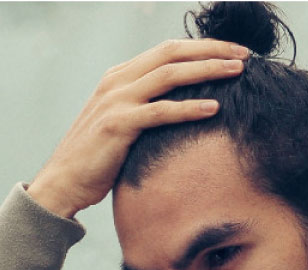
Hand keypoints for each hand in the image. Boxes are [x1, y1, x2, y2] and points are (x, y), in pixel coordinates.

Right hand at [28, 39, 248, 217]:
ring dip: (206, 70)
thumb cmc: (98, 159)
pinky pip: (159, 112)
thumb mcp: (123, 124)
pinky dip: (188, 109)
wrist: (62, 183)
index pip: (167, 50)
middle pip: (172, 53)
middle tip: (244, 55)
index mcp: (120, 76)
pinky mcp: (117, 125)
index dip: (203, 48)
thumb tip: (184, 109)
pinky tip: (213, 109)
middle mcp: (117, 81)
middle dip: (211, 50)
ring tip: (237, 73)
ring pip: (169, 74)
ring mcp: (116, 101)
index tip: (233, 53)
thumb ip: (146, 108)